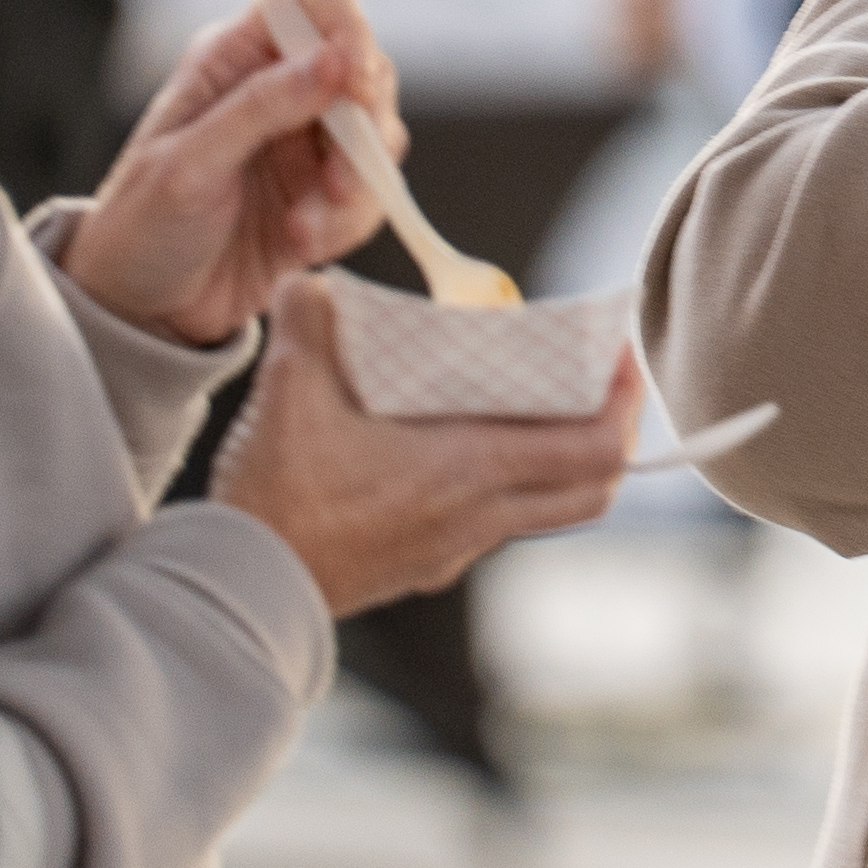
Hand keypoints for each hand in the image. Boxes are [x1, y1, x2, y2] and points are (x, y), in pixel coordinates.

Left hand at [62, 0, 391, 348]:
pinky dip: (350, 222)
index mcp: (236, 56)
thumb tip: (334, 58)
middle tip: (338, 179)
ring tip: (304, 229)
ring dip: (357, 185)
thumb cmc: (142, 225)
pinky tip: (303, 245)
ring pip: (379, 135)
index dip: (347, 25)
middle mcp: (279, 87)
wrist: (140, 308)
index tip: (354, 79)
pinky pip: (372, 193)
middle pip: (366, 66)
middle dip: (365, 124)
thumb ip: (261, 107)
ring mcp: (306, 142)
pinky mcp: (325, 194)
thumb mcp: (190, 164)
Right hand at [208, 279, 638, 613]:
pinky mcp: (426, 564)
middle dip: (610, 430)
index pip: (595, 447)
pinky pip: (493, 521)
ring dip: (556, 457)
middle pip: (591, 486)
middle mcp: (479, 517)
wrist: (241, 589)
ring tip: (530, 402)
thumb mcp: (288, 389)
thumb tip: (313, 278)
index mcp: (470, 471)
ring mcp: (455, 548)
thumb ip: (307, 316)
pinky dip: (503, 480)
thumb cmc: (277, 499)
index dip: (625, 400)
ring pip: (543, 506)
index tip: (620, 354)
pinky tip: (457, 444)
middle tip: (596, 379)